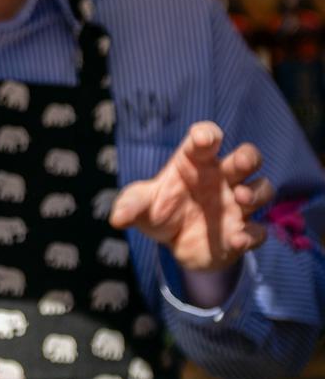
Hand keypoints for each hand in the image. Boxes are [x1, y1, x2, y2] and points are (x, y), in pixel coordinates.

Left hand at [110, 122, 274, 271]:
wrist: (173, 244)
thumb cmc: (158, 211)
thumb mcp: (139, 207)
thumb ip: (130, 206)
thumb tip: (117, 218)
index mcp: (196, 163)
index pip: (207, 139)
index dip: (207, 134)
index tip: (203, 138)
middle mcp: (222, 179)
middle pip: (246, 158)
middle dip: (248, 157)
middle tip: (241, 163)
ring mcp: (236, 205)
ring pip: (261, 190)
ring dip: (256, 192)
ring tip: (240, 198)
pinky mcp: (241, 232)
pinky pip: (256, 232)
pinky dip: (251, 235)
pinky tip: (237, 239)